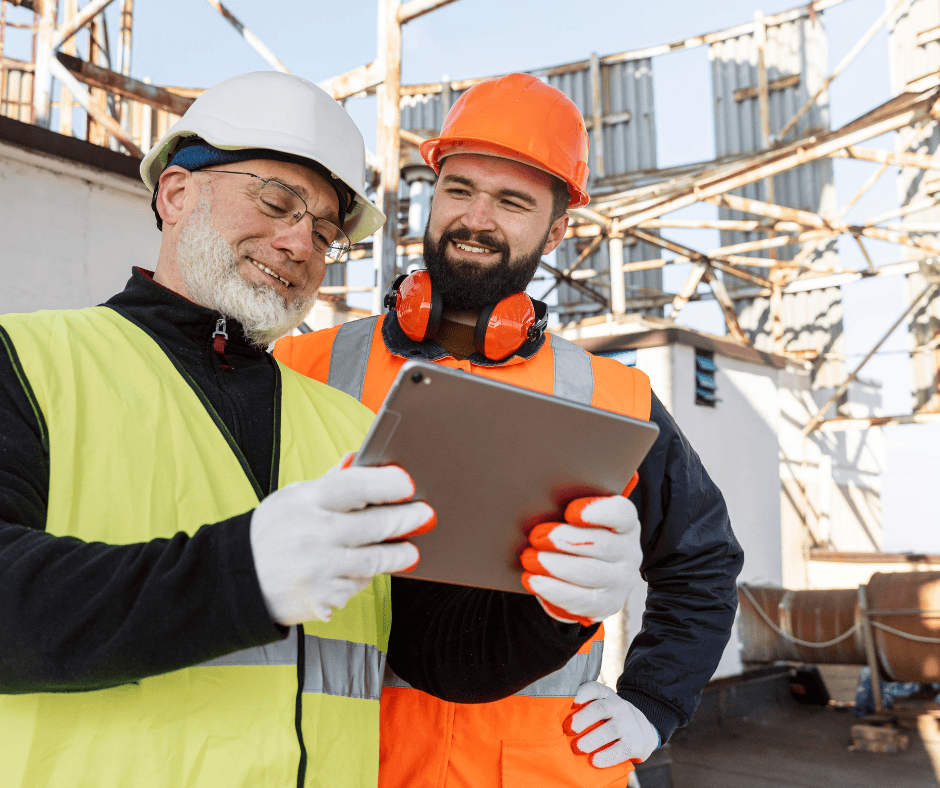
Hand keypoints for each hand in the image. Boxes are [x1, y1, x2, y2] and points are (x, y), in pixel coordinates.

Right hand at [250, 461, 435, 624]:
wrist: (236, 581)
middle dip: (406, 520)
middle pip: (373, 526)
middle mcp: (313, 535)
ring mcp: (318, 570)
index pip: (354, 487)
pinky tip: (359, 570)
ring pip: (373, 562)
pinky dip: (363, 578)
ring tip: (410, 551)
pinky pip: (357, 586)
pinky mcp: (322, 599)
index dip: (385, 484)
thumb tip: (358, 459)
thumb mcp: (293, 498)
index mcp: (307, 502)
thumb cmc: (272, 533)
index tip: (407, 483)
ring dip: (397, 555)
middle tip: (426, 515)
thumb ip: (330, 483)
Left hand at [520, 495, 640, 625]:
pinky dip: (553, 591)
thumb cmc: (577, 535)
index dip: (598, 511)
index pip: (621, 513)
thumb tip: (539, 506)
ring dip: (555, 566)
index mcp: (626, 523)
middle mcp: (629, 552)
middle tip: (535, 537)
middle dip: (565, 540)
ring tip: (529, 559)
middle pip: (601, 544)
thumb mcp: (578, 520)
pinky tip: (533, 580)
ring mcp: (621, 581)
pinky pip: (582, 601)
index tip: (570, 511)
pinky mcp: (608, 605)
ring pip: (590, 574)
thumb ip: (567, 511)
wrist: (586, 572)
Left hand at [570, 681, 659, 766]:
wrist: (644, 732)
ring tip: (578, 748)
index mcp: (607, 696)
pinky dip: (607, 756)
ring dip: (593, 739)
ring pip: (611, 729)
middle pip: (600, 708)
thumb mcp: (602, 708)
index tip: (570, 702)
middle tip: (568, 729)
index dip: (581, 693)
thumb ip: (585, 710)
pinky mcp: (637, 743)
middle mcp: (619, 706)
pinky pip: (622, 749)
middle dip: (583, 718)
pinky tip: (595, 761)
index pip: (594, 689)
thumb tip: (554, 722)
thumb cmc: (611, 720)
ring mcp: (629, 724)